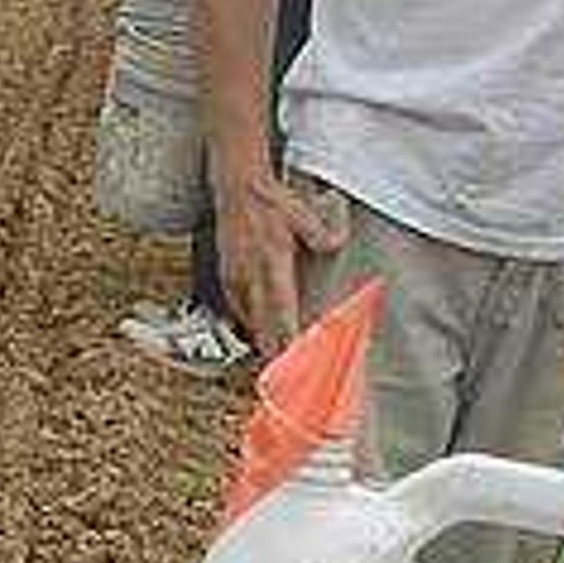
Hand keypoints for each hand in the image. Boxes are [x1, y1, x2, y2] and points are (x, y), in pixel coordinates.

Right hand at [217, 168, 343, 347]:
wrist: (236, 188)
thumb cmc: (272, 201)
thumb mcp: (303, 212)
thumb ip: (321, 233)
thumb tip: (337, 246)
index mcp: (272, 259)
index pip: (282, 306)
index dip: (288, 334)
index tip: (296, 356)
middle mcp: (251, 272)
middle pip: (264, 321)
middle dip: (275, 349)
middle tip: (285, 375)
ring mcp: (236, 275)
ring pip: (249, 317)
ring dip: (262, 339)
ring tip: (273, 361)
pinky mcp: (227, 275)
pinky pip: (237, 306)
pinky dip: (248, 322)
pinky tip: (256, 331)